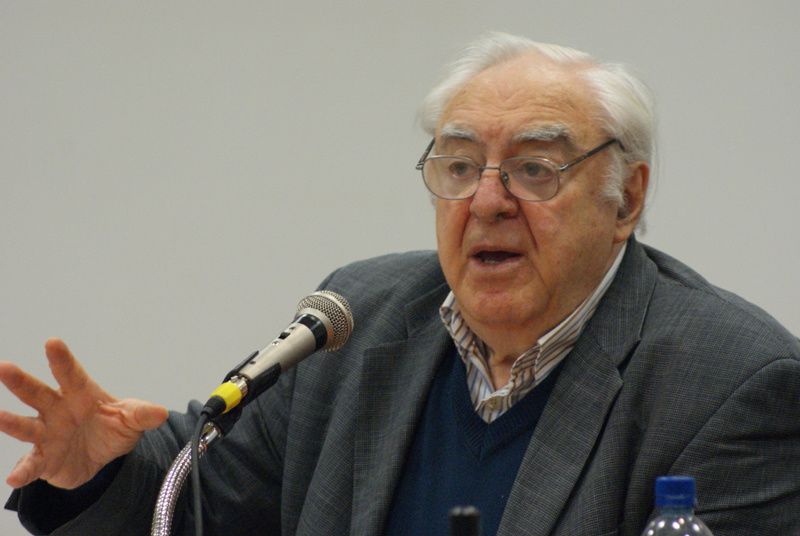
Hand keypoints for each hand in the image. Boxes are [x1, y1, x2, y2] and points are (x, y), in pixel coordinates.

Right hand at [0, 338, 167, 488]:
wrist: (101, 458)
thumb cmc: (112, 428)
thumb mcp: (131, 420)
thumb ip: (142, 414)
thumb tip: (161, 413)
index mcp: (80, 394)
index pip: (71, 374)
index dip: (62, 359)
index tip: (52, 342)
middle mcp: (57, 410)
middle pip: (37, 393)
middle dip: (20, 381)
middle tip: (5, 367)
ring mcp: (46, 434)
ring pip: (25, 425)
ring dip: (10, 422)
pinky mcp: (43, 459)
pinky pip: (30, 465)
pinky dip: (22, 471)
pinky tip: (14, 478)